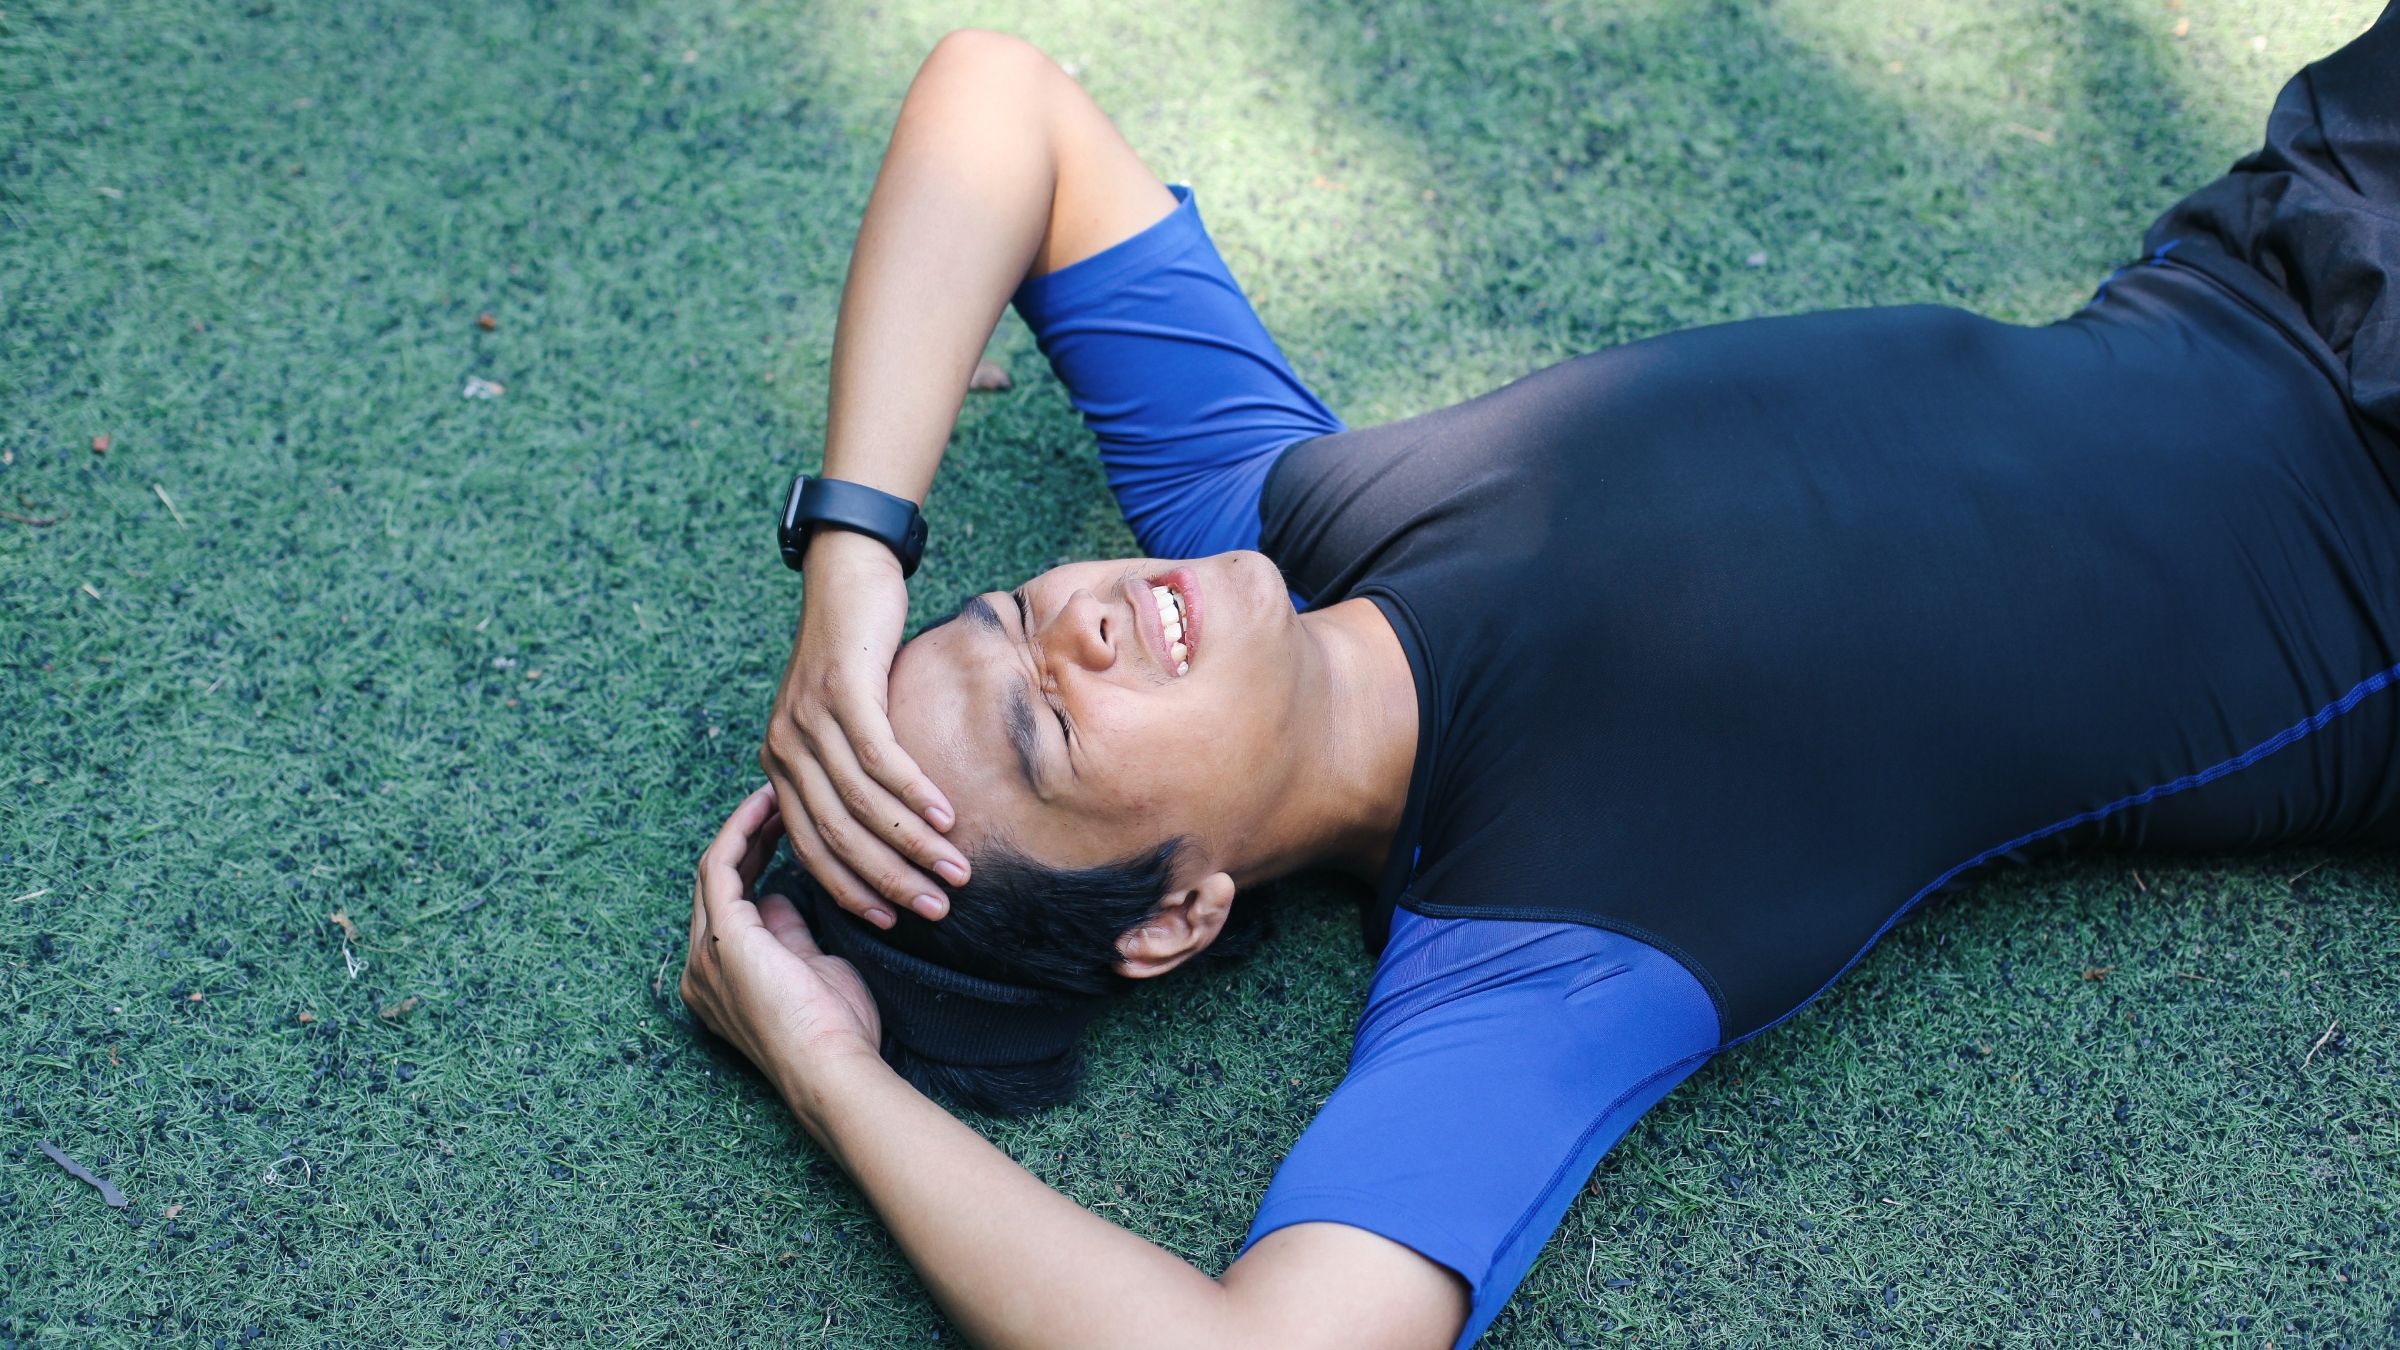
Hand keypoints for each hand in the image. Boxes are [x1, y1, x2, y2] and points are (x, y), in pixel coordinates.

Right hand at [681, 786, 883, 1079]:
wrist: (832, 1069)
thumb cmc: (837, 1032)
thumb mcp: (813, 971)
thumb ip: (792, 936)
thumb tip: (782, 898)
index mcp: (721, 981)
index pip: (733, 906)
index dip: (756, 862)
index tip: (787, 829)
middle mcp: (701, 967)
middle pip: (718, 884)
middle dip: (750, 839)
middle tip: (783, 802)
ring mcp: (704, 954)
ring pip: (716, 872)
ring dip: (746, 829)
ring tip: (778, 795)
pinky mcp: (721, 938)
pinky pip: (722, 868)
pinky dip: (742, 831)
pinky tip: (766, 804)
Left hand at [761, 528, 970, 927]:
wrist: (846, 575)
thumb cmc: (853, 653)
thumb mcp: (841, 721)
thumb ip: (851, 772)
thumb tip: (890, 830)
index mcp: (780, 763)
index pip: (808, 846)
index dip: (850, 889)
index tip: (891, 920)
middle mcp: (785, 747)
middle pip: (835, 835)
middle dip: (888, 879)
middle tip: (935, 909)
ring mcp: (808, 719)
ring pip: (860, 803)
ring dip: (912, 843)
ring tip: (953, 869)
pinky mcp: (841, 691)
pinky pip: (879, 758)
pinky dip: (914, 793)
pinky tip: (946, 815)